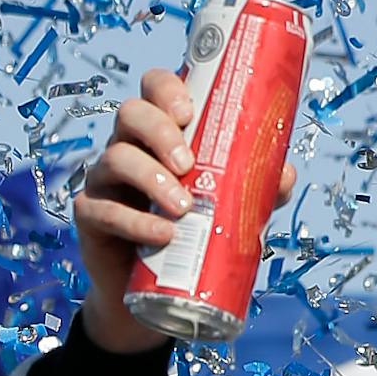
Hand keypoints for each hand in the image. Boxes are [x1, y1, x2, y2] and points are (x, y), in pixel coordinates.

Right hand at [75, 66, 297, 354]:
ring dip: (151, 177)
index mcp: (162, 132)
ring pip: (115, 157)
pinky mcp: (90, 214)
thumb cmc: (196, 229)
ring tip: (183, 206)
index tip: (189, 111)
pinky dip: (136, 222)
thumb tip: (286, 172)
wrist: (160, 287)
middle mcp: (129, 145)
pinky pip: (104, 209)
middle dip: (160, 132)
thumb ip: (260, 187)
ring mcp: (105, 178)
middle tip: (189, 164)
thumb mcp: (234, 205)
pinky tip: (164, 235)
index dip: (167, 89)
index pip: (155, 88)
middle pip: (131, 113)